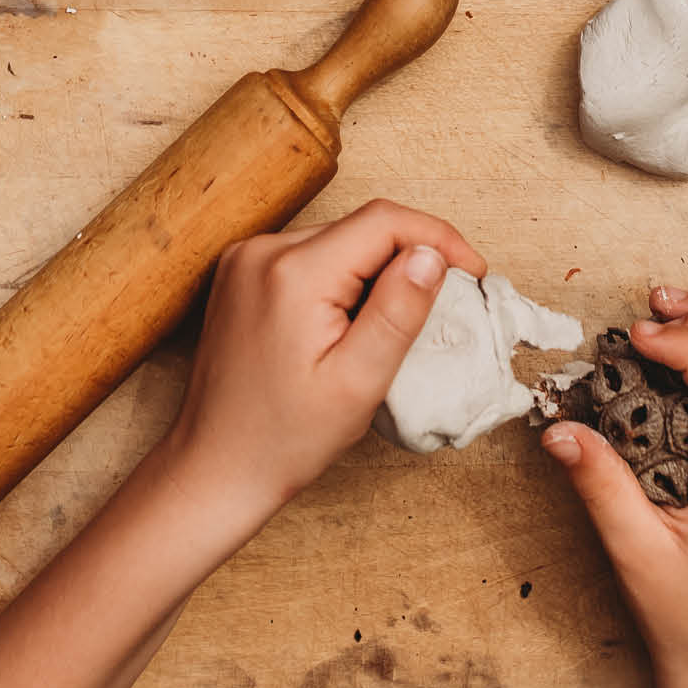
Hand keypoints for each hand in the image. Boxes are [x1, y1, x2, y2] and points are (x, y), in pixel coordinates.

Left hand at [161, 199, 484, 533]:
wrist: (213, 466)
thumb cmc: (285, 439)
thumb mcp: (358, 383)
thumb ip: (397, 311)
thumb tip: (430, 254)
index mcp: (293, 272)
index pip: (384, 221)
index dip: (438, 239)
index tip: (474, 273)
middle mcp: (263, 250)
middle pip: (360, 228)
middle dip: (408, 259)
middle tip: (439, 309)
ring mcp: (245, 258)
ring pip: (337, 241)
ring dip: (373, 271)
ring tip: (385, 330)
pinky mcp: (239, 272)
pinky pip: (308, 256)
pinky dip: (339, 279)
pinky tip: (344, 327)